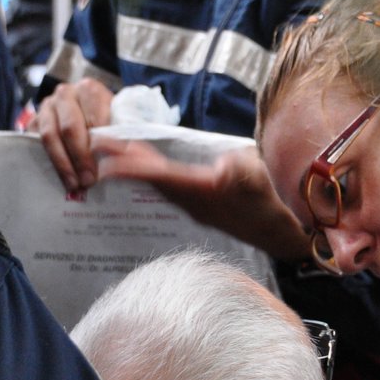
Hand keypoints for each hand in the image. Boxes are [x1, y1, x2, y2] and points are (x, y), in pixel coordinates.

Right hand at [30, 78, 112, 191]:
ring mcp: (46, 107)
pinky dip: (48, 161)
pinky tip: (60, 177)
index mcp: (89, 89)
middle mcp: (65, 94)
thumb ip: (120, 134)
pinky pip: (35, 142)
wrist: (81, 113)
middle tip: (90, 180)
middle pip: (70, 127)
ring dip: (63, 163)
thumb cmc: (105, 120)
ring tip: (75, 184)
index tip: (109, 163)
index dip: (103, 141)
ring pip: (50, 136)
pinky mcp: (33, 122)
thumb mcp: (116, 121)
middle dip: (81, 157)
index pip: (94, 117)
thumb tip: (126, 155)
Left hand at [94, 136, 312, 260]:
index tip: (107, 161)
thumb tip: (223, 169)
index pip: (161, 176)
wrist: (282, 235)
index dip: (134, 167)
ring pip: (158, 184)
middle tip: (96, 144)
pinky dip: (152, 173)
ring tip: (114, 150)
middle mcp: (193, 201)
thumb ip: (243, 172)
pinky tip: (148, 165)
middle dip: (125, 162)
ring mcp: (196, 205)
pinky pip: (168, 186)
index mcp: (203, 192)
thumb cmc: (274, 204)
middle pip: (152, 179)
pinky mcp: (202, 205)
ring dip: (135, 167)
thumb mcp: (264, 182)